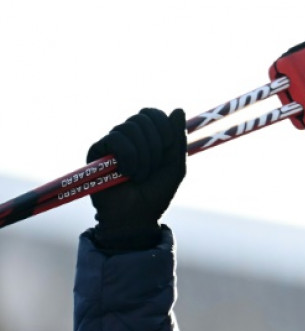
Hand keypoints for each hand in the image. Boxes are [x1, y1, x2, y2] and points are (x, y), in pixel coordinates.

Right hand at [86, 108, 186, 249]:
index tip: (168, 148)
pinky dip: (128, 158)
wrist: (136, 217)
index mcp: (147, 138)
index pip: (153, 114)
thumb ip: (178, 140)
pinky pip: (116, 139)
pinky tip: (126, 173)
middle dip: (155, 144)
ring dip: (143, 156)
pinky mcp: (96, 151)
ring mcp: (112, 143)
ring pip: (130, 128)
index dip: (164, 127)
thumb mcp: (175, 167)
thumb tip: (178, 108)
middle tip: (154, 167)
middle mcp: (128, 137)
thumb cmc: (156, 194)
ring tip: (140, 175)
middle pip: (143, 117)